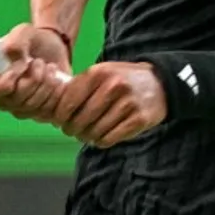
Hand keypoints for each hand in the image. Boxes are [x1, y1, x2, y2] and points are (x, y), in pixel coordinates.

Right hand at [0, 23, 71, 122]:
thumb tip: (10, 53)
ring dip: (46, 85)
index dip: (6, 81)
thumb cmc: (34, 40)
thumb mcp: (25, 32)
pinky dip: (56, 94)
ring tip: (50, 68)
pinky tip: (58, 80)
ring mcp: (17, 108)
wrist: (54, 50)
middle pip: (13, 101)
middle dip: (33, 79)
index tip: (23, 65)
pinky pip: (45, 113)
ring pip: (31, 108)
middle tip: (40, 62)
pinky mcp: (35, 114)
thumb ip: (16, 40)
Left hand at [52, 61, 166, 147]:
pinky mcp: (138, 119)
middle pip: (80, 119)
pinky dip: (101, 141)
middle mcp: (112, 86)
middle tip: (72, 131)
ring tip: (86, 135)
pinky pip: (110, 138)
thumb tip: (54, 110)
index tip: (59, 121)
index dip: (60, 115)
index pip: (69, 101)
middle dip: (72, 129)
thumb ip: (80, 86)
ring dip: (87, 137)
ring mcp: (127, 103)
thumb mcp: (102, 72)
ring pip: (94, 131)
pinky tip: (101, 137)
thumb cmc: (122, 80)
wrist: (160, 83)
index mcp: (99, 72)